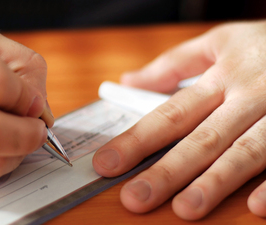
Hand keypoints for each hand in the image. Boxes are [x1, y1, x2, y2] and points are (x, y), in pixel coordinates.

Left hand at [93, 21, 265, 218]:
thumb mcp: (219, 42)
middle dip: (167, 171)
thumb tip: (128, 81)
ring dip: (216, 182)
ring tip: (185, 209)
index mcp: (221, 78)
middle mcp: (249, 97)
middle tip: (135, 199)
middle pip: (202, 138)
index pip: (170, 114)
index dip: (137, 140)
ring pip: (245, 152)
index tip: (107, 163)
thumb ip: (173, 64)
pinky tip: (257, 206)